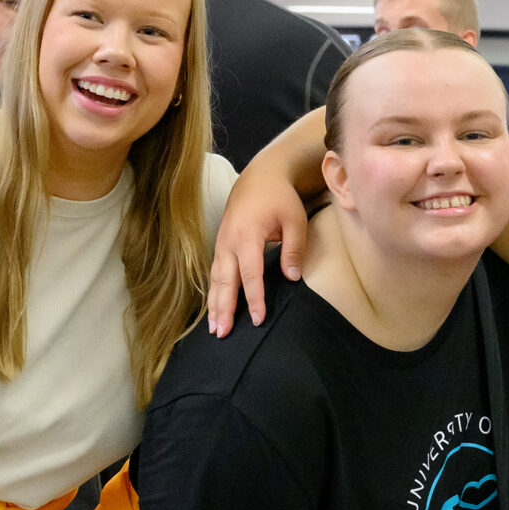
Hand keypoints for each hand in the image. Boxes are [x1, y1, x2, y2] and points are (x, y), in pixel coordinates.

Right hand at [206, 172, 310, 334]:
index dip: (254, 298)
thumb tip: (291, 277)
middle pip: (224, 281)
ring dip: (214, 304)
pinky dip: (213, 292)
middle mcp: (228, 241)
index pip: (250, 274)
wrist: (261, 175)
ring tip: (214, 329)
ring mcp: (221, 242)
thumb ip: (293, 248)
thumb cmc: (280, 198)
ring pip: (215, 278)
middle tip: (222, 333)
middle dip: (223, 308)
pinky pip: (215, 272)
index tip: (259, 319)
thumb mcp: (295, 220)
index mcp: (247, 236)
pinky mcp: (221, 244)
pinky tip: (214, 309)